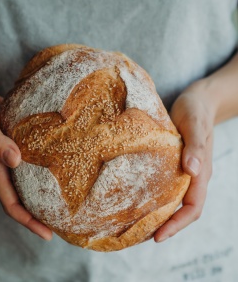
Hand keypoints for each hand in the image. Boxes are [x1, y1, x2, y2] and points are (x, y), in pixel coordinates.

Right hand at [0, 69, 51, 239]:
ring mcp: (11, 156)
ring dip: (41, 196)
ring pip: (26, 184)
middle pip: (21, 199)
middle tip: (62, 223)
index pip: (11, 203)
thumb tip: (15, 162)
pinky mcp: (17, 144)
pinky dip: (42, 172)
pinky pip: (30, 164)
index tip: (47, 234)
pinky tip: (57, 169)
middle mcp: (4, 166)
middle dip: (39, 215)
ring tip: (63, 202)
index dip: (27, 221)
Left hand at [154, 80, 215, 241]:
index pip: (192, 208)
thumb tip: (192, 170)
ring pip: (173, 200)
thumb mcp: (194, 125)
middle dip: (165, 225)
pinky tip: (139, 197)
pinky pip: (166, 185)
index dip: (177, 224)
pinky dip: (155, 196)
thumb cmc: (196, 111)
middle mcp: (192, 175)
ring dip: (159, 214)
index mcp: (200, 172)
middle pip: (181, 210)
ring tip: (137, 223)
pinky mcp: (173, 162)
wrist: (197, 101)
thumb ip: (195, 147)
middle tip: (140, 235)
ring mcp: (183, 170)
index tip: (157, 237)